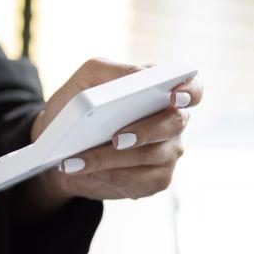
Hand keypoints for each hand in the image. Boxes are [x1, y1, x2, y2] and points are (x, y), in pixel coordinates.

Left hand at [23, 58, 202, 213]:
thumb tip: (138, 76)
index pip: (192, 89)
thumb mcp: (87, 81)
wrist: (61, 150)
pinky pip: (142, 181)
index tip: (172, 97)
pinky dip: (112, 176)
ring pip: (151, 155)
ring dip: (111, 159)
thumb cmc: (77, 108)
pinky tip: (88, 173)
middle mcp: (171, 122)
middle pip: (174, 124)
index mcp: (161, 92)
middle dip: (146, 131)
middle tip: (116, 139)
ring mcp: (167, 152)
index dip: (188, 92)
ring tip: (78, 160)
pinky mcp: (156, 179)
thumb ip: (112, 71)